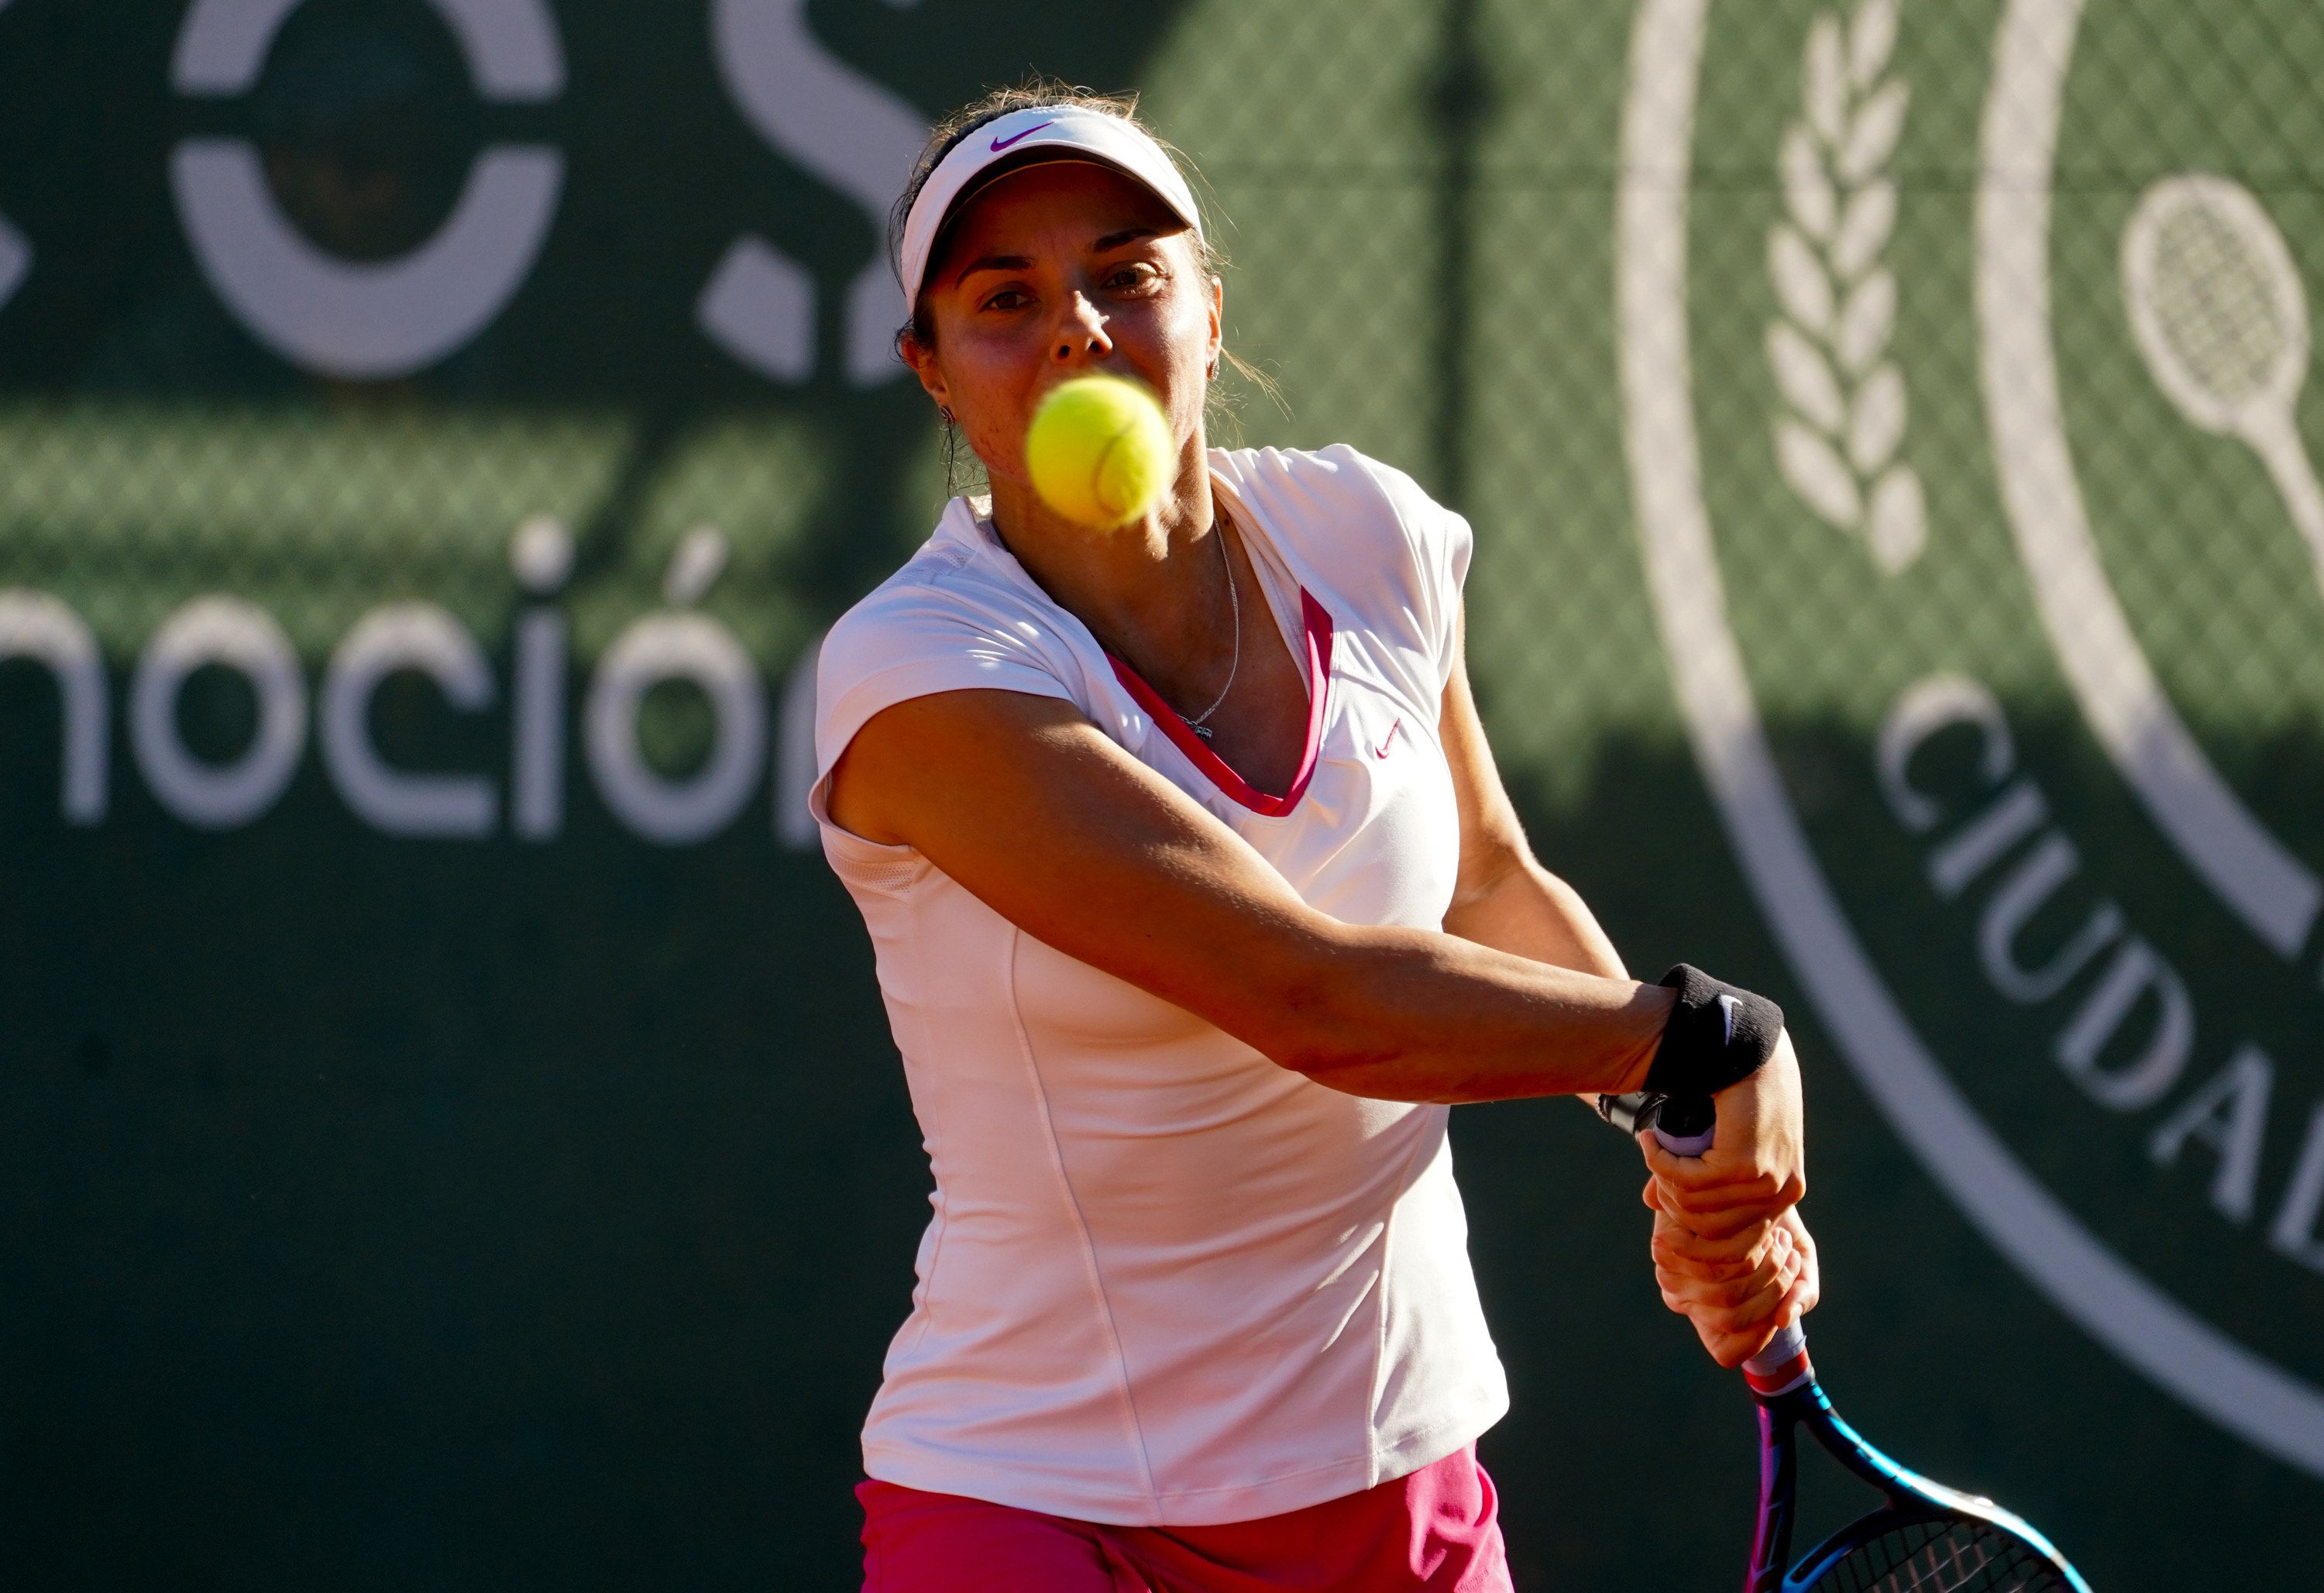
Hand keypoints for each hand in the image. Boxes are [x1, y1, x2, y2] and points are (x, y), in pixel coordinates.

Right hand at [1640, 1029, 1806, 1241]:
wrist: (1745, 1046)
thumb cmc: (1732, 1091)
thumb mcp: (1720, 1144)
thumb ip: (1696, 1180)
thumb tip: (1653, 1205)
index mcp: (1783, 1196)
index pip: (1735, 1249)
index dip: (1693, 1241)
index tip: (1662, 1215)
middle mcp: (1783, 1195)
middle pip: (1710, 1234)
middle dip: (1672, 1209)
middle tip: (1655, 1175)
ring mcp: (1767, 1182)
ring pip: (1694, 1208)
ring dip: (1664, 1180)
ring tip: (1656, 1149)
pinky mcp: (1746, 1165)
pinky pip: (1687, 1182)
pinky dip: (1661, 1163)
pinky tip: (1653, 1139)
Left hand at [1645, 1190, 1819, 1366]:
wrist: (1743, 1185)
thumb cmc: (1773, 1232)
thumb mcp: (1800, 1263)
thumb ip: (1802, 1293)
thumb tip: (1784, 1319)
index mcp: (1711, 1317)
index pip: (1727, 1352)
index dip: (1759, 1335)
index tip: (1783, 1301)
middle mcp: (1686, 1302)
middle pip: (1731, 1318)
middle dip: (1772, 1289)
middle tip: (1789, 1254)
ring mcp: (1672, 1277)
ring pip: (1723, 1292)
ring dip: (1762, 1267)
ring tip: (1779, 1236)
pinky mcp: (1664, 1245)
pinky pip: (1708, 1263)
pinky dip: (1743, 1248)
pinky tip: (1761, 1223)